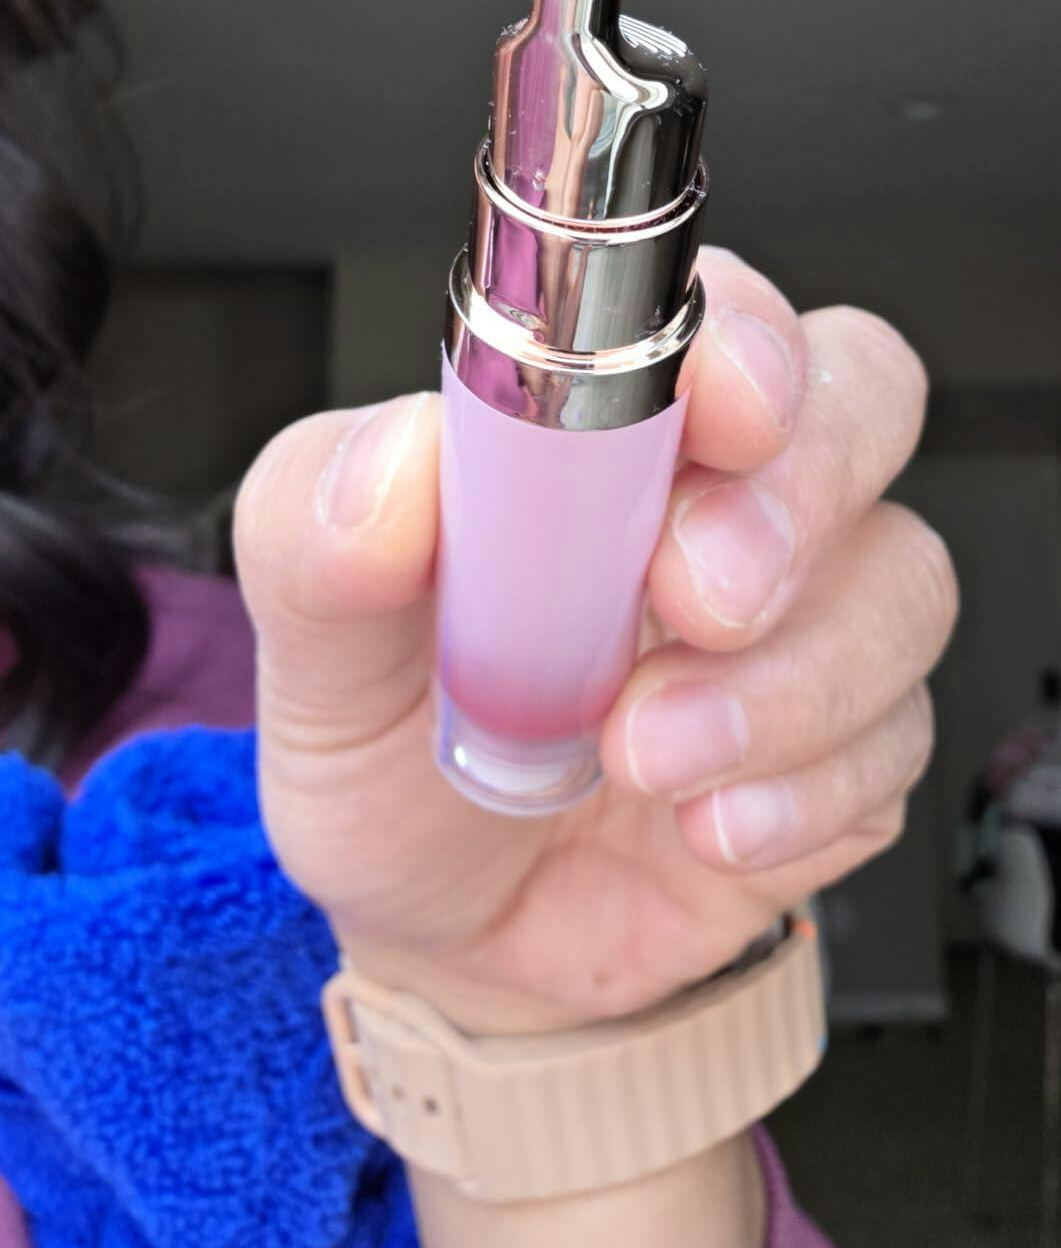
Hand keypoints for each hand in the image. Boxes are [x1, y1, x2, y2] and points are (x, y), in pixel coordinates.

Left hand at [235, 248, 956, 1033]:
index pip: (724, 313)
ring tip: (644, 755)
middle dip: (799, 493)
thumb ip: (319, 534)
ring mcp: (801, 622)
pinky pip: (896, 742)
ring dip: (785, 680)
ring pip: (903, 580)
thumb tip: (394, 460)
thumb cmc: (392, 746)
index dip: (748, 337)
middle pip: (864, 399)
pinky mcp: (845, 752)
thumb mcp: (312, 643)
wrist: (440, 934)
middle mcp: (722, 498)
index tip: (720, 406)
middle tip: (695, 595)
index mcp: (604, 427)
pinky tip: (701, 829)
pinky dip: (803, 794)